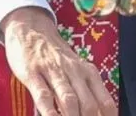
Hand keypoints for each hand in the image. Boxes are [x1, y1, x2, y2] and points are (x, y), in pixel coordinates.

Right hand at [0, 7, 114, 115]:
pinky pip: (43, 96)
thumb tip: (95, 113)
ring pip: (69, 100)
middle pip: (89, 105)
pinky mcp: (33, 73)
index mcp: (89, 73)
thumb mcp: (76, 70)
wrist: (31, 29)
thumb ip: (85, 92)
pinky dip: (49, 113)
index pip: (105, 102)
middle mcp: (75, 72)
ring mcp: (54, 72)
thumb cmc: (56, 55)